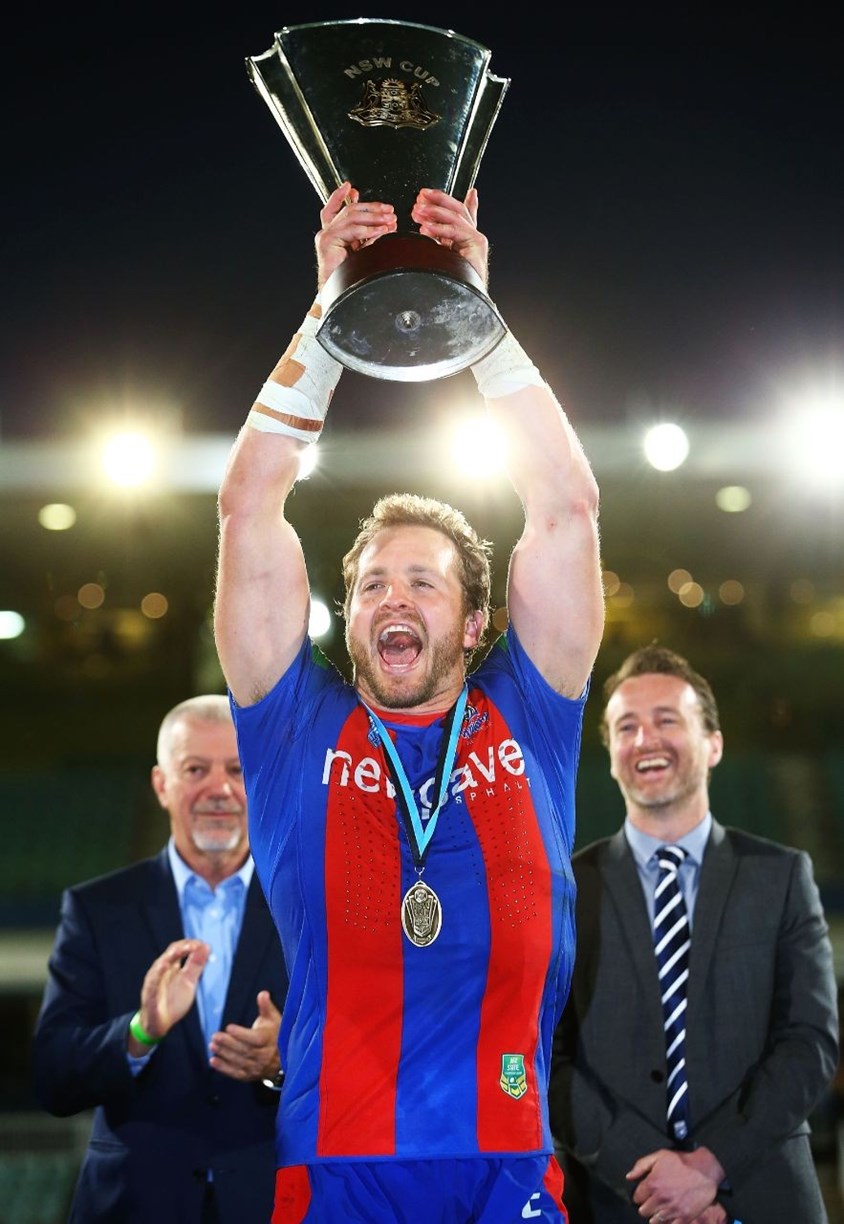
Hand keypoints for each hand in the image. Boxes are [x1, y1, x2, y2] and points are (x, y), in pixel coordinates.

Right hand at [129, 938, 209, 1052]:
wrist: (160, 1023)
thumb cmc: (174, 1000)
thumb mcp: (189, 982)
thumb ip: (197, 965)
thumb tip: (206, 946)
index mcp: (171, 967)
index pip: (178, 949)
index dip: (190, 944)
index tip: (202, 944)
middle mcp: (160, 971)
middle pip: (169, 954)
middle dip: (181, 948)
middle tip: (194, 945)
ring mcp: (153, 983)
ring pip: (158, 967)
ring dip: (168, 958)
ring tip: (178, 951)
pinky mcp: (149, 997)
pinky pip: (152, 986)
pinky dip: (157, 978)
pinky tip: (163, 970)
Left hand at [208, 989, 281, 1081]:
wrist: (283, 1058)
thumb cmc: (276, 1033)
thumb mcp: (274, 1019)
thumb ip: (266, 1007)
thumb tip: (263, 993)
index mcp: (269, 1040)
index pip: (255, 1039)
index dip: (241, 1034)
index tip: (228, 1027)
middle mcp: (264, 1056)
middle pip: (245, 1050)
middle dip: (228, 1043)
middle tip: (215, 1036)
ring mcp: (257, 1068)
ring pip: (239, 1061)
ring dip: (224, 1054)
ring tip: (212, 1046)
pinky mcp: (250, 1076)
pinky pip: (236, 1073)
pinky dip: (224, 1068)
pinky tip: (213, 1061)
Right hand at [315, 181, 396, 286]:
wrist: (339, 292)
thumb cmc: (351, 275)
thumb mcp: (363, 250)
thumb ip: (368, 235)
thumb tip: (385, 223)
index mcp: (333, 232)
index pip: (334, 208)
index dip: (339, 196)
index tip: (351, 188)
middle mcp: (327, 231)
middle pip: (349, 210)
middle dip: (371, 207)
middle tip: (389, 210)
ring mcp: (326, 235)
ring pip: (351, 217)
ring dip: (374, 217)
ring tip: (390, 220)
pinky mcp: (328, 241)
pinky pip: (352, 230)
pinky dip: (368, 230)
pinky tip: (381, 230)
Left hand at [411, 186, 488, 285]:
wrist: (464, 300)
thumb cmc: (448, 284)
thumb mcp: (436, 259)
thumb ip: (433, 243)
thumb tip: (420, 231)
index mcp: (463, 238)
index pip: (458, 213)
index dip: (446, 199)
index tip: (428, 193)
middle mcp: (472, 236)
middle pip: (456, 209)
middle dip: (438, 199)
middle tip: (420, 195)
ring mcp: (476, 239)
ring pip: (455, 217)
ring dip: (434, 212)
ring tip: (418, 211)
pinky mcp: (477, 244)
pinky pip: (456, 231)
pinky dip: (440, 229)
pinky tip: (426, 229)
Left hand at [627, 1147, 722, 1223]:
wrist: (705, 1170)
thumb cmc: (682, 1162)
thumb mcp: (659, 1156)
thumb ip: (641, 1166)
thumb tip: (629, 1177)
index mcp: (653, 1183)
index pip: (637, 1198)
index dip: (640, 1195)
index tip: (645, 1194)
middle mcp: (661, 1198)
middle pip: (643, 1211)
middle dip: (646, 1206)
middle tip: (652, 1201)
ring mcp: (673, 1209)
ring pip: (654, 1221)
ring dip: (655, 1216)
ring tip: (660, 1209)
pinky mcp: (684, 1217)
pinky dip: (668, 1222)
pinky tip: (669, 1215)